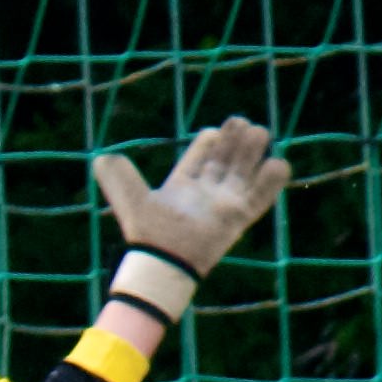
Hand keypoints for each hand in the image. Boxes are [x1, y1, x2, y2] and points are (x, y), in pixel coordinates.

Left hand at [94, 117, 289, 278]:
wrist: (164, 259)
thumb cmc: (147, 232)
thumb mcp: (130, 198)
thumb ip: (118, 178)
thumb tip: (102, 158)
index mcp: (183, 186)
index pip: (200, 157)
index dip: (208, 142)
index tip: (213, 130)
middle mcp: (206, 194)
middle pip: (225, 161)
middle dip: (234, 141)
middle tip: (242, 122)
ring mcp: (224, 205)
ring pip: (244, 173)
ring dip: (252, 153)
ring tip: (260, 131)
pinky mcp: (239, 217)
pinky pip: (260, 198)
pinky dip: (271, 182)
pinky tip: (279, 163)